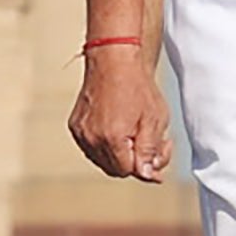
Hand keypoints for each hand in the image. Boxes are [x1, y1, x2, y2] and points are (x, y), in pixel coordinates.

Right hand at [67, 40, 172, 183]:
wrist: (114, 59)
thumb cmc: (138, 86)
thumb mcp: (154, 120)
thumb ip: (150, 151)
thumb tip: (148, 175)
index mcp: (112, 138)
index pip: (129, 171)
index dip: (147, 166)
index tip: (160, 152)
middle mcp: (92, 139)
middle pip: (115, 169)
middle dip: (135, 162)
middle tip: (153, 144)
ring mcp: (81, 133)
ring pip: (103, 160)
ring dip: (120, 154)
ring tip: (136, 133)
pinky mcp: (75, 126)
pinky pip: (92, 147)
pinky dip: (106, 145)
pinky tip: (120, 129)